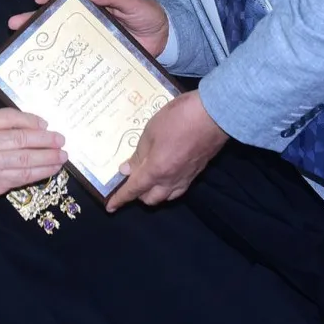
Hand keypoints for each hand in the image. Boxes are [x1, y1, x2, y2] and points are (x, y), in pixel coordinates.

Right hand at [0, 109, 66, 204]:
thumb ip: (6, 122)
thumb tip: (40, 125)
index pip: (8, 117)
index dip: (30, 120)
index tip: (46, 124)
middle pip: (20, 140)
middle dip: (45, 140)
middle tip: (61, 140)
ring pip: (25, 161)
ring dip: (48, 158)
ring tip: (62, 155)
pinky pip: (24, 177)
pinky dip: (41, 172)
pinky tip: (53, 168)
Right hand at [9, 0, 169, 56]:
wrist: (168, 41)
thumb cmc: (150, 16)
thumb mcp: (133, 3)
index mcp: (94, 4)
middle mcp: (88, 23)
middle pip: (57, 20)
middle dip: (34, 21)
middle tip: (15, 24)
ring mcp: (91, 42)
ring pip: (63, 41)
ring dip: (44, 45)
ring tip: (24, 50)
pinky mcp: (98, 59)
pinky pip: (79, 61)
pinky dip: (65, 66)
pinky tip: (51, 74)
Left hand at [106, 91, 227, 210]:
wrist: (214, 115)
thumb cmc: (178, 119)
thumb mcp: (151, 132)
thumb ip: (139, 154)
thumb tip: (126, 170)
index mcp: (156, 170)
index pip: (134, 190)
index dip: (120, 199)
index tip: (110, 207)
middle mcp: (171, 180)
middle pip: (150, 199)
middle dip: (137, 194)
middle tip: (130, 180)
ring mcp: (186, 178)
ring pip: (166, 197)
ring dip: (153, 193)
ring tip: (147, 180)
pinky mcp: (196, 173)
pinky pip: (178, 190)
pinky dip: (168, 189)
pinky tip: (165, 177)